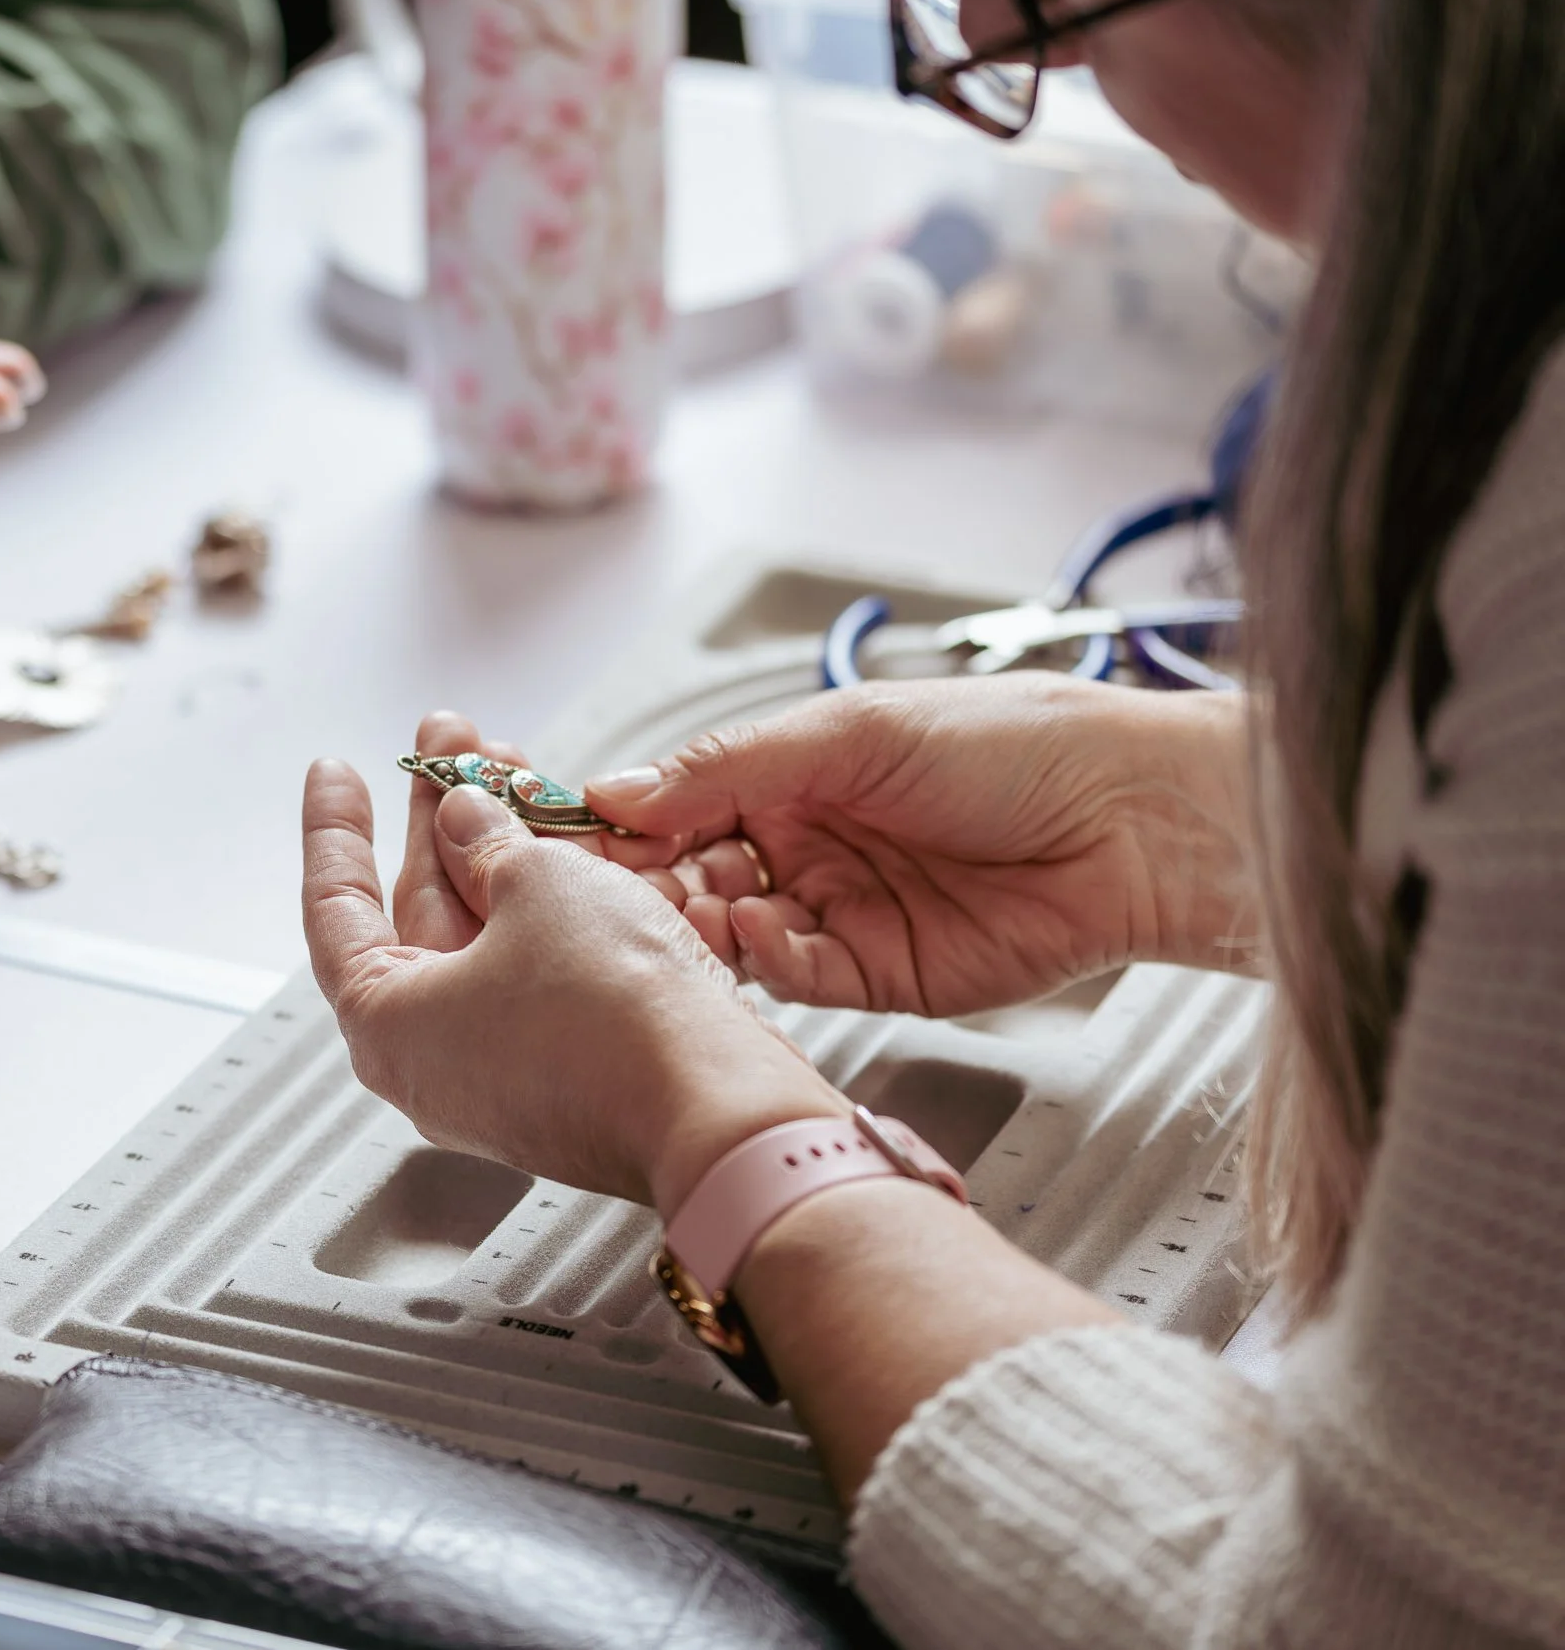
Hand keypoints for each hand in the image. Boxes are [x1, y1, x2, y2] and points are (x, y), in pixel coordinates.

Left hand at [303, 713, 849, 1217]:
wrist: (722, 1110)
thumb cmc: (615, 1012)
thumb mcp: (538, 884)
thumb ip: (488, 839)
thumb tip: (470, 820)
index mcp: (387, 1025)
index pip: (336, 909)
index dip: (335, 826)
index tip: (335, 769)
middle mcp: (431, 1061)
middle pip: (419, 913)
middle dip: (440, 817)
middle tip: (451, 741)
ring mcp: (500, 1072)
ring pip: (488, 937)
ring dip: (502, 848)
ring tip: (512, 764)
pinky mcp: (564, 1073)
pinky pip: (538, 971)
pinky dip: (545, 904)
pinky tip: (567, 838)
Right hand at [583, 674, 1254, 1017]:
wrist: (1135, 819)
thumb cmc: (1018, 746)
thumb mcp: (849, 732)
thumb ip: (728, 768)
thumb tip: (618, 790)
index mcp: (793, 775)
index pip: (681, 807)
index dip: (628, 827)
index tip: (576, 839)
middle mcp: (808, 845)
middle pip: (695, 878)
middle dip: (656, 887)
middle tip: (621, 894)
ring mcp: (841, 912)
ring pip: (736, 936)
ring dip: (707, 928)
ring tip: (697, 915)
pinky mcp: (880, 976)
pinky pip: (799, 979)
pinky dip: (768, 964)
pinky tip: (760, 939)